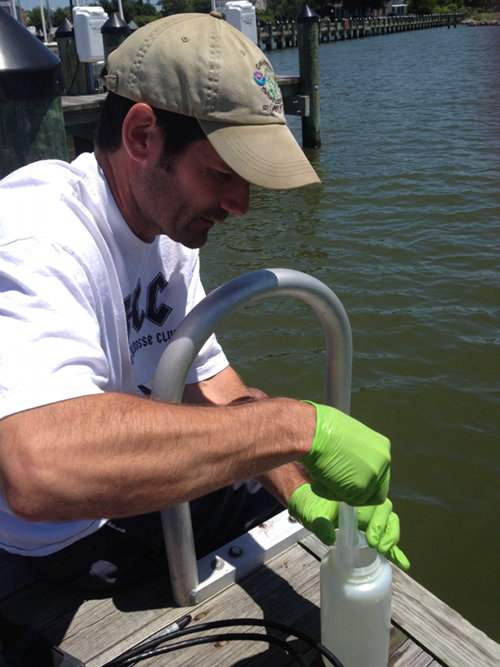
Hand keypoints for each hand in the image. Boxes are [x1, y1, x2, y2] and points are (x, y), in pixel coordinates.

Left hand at [288, 481, 409, 570]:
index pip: (376, 505)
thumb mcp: (312, 514)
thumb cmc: (311, 505)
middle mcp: (365, 506)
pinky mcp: (369, 531)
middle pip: (387, 514)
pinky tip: (403, 563)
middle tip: (378, 547)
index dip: (378, 522)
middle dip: (386, 531)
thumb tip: (330, 538)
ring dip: (391, 538)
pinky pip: (385, 538)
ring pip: (389, 524)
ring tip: (385, 552)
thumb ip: (320, 523)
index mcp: (355, 498)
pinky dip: (395, 550)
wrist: (307, 503)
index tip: (372, 539)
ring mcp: (369, 517)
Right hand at [299, 402, 389, 505]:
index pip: (381, 474)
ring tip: (323, 480)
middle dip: (357, 490)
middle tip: (337, 484)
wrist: (314, 432)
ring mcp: (374, 474)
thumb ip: (359, 454)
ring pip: (361, 497)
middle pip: (377, 489)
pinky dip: (332, 495)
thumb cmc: (324, 430)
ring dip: (342, 493)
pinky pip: (347, 500)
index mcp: (382, 446)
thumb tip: (354, 467)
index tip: (350, 480)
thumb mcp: (350, 437)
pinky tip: (320, 482)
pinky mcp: (361, 486)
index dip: (365, 481)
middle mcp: (384, 460)